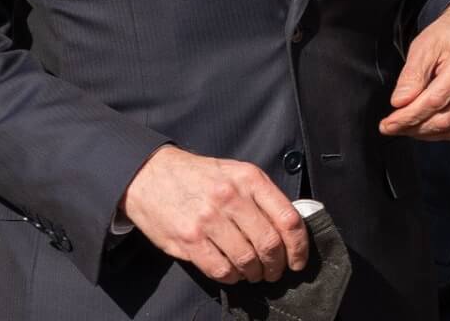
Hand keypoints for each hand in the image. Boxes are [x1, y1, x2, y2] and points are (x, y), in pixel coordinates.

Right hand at [119, 145, 307, 283]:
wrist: (151, 175)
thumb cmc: (199, 176)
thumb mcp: (236, 172)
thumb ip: (262, 197)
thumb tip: (288, 228)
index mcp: (249, 179)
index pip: (288, 218)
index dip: (299, 246)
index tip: (298, 260)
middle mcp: (231, 198)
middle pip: (269, 243)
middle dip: (276, 265)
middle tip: (274, 271)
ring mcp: (208, 220)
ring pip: (246, 260)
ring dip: (254, 273)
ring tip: (253, 273)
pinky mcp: (189, 239)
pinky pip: (220, 269)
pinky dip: (232, 277)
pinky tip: (232, 273)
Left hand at [379, 0, 449, 139]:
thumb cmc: (449, 34)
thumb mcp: (424, 45)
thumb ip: (412, 75)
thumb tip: (400, 104)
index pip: (436, 100)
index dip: (409, 116)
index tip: (388, 123)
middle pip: (444, 118)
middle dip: (412, 126)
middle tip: (389, 127)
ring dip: (422, 132)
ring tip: (401, 126)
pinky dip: (436, 131)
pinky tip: (420, 124)